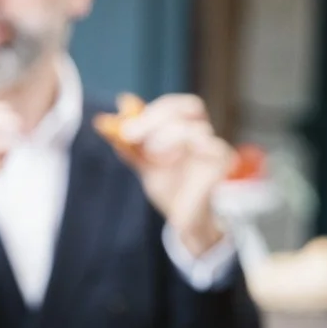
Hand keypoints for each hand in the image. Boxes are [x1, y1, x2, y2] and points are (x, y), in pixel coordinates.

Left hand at [98, 93, 232, 256]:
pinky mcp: (223, 164)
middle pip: (190, 106)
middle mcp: (203, 135)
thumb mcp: (144, 166)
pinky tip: (169, 160)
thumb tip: (103, 120)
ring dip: (166, 136)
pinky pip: (211, 147)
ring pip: (196, 128)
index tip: (124, 127)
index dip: (150, 111)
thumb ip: (129, 143)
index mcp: (186, 130)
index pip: (174, 106)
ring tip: (152, 155)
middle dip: (156, 116)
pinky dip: (187, 148)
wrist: (187, 221)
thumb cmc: (171, 190)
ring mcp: (215, 148)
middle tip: (130, 134)